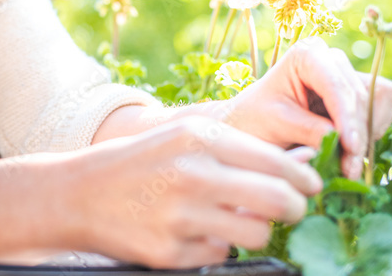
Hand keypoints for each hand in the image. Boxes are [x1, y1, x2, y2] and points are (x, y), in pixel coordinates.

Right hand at [58, 116, 322, 268]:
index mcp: (201, 138)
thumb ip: (239, 148)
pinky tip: (194, 232)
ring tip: (241, 221)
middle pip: (279, 201)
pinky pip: (220, 255)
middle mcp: (193, 174)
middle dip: (296, 208)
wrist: (80, 193)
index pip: (277, 162)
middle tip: (293, 210)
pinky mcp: (170, 252)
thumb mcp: (187, 136)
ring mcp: (181, 216)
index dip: (305, 179)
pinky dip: (216, 247)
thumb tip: (301, 164)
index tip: (311, 187)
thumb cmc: (145, 160)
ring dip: (258, 231)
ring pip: (257, 233)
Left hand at [221, 37, 391, 179]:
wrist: (253, 124)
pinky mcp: (357, 93)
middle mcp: (332, 59)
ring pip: (379, 101)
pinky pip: (381, 111)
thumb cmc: (257, 118)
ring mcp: (347, 75)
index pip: (337, 85)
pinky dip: (370, 134)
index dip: (347, 117)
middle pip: (362, 95)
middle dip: (358, 133)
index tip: (351, 147)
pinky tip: (350, 152)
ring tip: (347, 164)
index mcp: (307, 55)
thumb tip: (345, 146)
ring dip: (368, 135)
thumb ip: (310, 131)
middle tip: (349, 169)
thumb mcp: (278, 124)